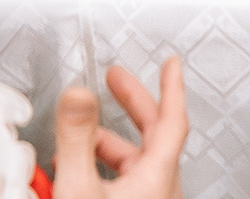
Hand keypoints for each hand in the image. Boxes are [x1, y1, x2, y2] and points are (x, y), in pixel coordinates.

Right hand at [53, 60, 187, 198]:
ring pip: (135, 161)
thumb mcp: (81, 188)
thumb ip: (76, 140)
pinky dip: (104, 167)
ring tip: (81, 133)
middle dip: (131, 103)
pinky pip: (126, 182)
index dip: (171, 86)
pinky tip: (79, 172)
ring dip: (108, 141)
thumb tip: (77, 96)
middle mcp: (160, 189)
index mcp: (157, 176)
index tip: (171, 64)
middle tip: (114, 80)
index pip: (173, 120)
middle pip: (153, 134)